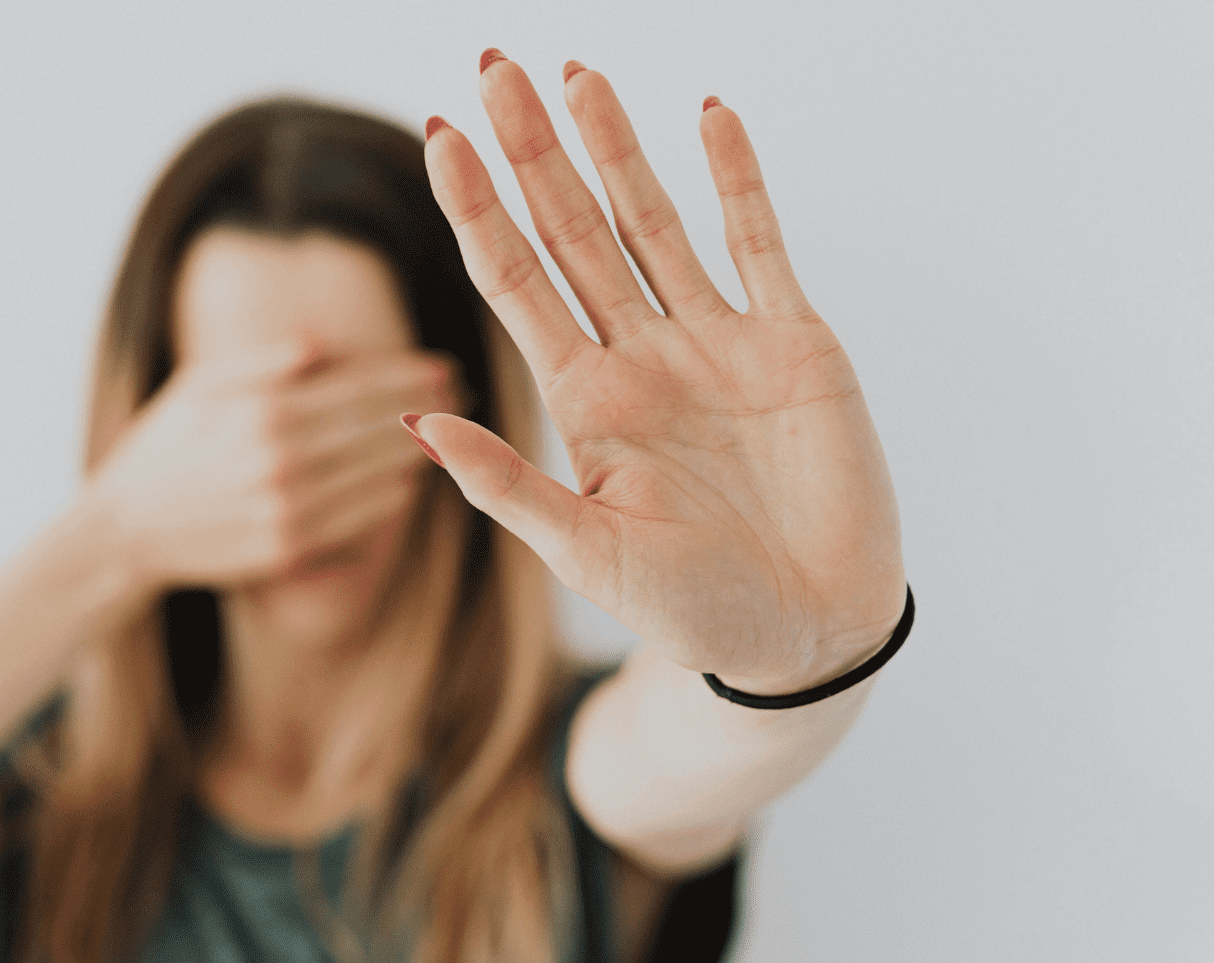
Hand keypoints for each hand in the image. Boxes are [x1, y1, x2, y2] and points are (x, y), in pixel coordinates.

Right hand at [87, 337, 456, 590]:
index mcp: (261, 411)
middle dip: (425, 409)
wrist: (124, 532)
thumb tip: (321, 344)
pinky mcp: (288, 551)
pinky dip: (389, 501)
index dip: (405, 375)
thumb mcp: (198, 386)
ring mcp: (286, 509)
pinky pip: (357, 523)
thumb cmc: (162, 448)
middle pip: (376, 429)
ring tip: (448, 436)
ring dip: (418, 455)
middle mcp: (280, 459)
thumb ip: (261, 362)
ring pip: (376, 476)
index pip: (355, 386)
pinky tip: (408, 484)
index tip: (442, 365)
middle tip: (461, 396)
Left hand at [411, 53, 904, 690]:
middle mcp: (639, 357)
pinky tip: (708, 116)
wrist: (807, 633)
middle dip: (532, 153)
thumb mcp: (588, 554)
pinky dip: (739, 179)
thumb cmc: (692, 609)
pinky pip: (760, 243)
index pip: (514, 282)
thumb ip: (507, 487)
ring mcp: (714, 342)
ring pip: (653, 221)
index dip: (476, 212)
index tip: (438, 139)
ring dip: (616, 147)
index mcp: (583, 402)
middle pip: (572, 232)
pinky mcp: (791, 342)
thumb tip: (415, 425)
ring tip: (574, 74)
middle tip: (492, 69)